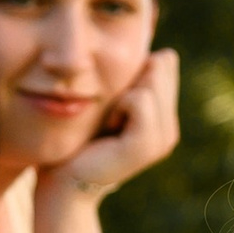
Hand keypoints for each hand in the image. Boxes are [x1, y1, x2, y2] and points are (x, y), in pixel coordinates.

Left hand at [42, 47, 179, 203]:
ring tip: (108, 123)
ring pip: (151, 81)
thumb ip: (136, 77)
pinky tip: (109, 128)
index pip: (166, 62)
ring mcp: (163, 139)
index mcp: (165, 117)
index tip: (113, 102)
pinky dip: (118, 106)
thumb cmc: (79, 136)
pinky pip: (139, 100)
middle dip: (129, 80)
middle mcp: (170, 129)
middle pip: (161, 67)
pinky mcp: (147, 145)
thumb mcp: (111, 99)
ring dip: (120, 94)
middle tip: (109, 114)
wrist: (63, 179)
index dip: (133, 70)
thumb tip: (163, 54)